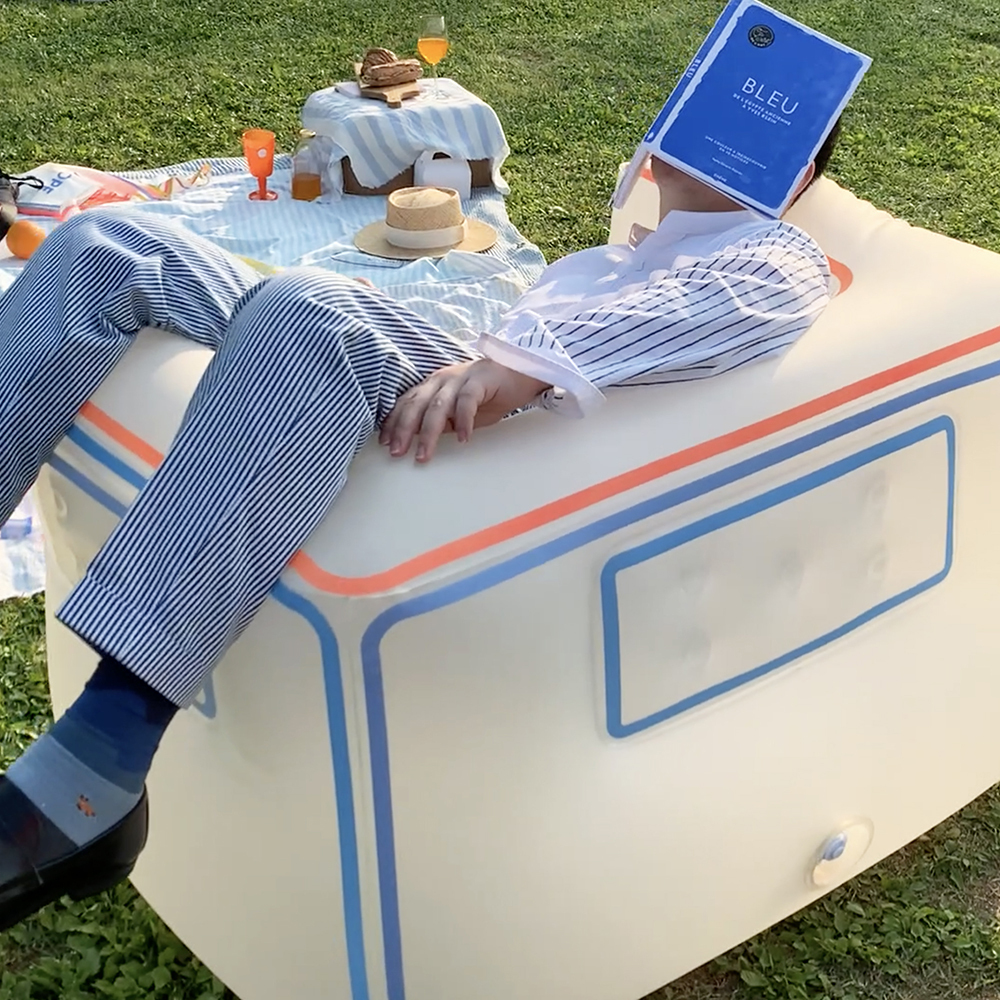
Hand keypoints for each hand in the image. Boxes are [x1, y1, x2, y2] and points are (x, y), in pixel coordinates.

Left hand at [379, 359, 549, 462]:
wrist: (519, 372)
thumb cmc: (488, 393)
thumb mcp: (458, 411)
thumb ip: (439, 421)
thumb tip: (418, 438)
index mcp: (433, 385)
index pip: (406, 403)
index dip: (393, 422)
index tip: (384, 443)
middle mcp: (442, 379)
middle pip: (416, 404)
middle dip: (404, 430)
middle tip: (397, 453)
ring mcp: (460, 378)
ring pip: (438, 406)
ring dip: (428, 433)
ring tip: (424, 454)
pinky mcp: (481, 380)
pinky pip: (468, 401)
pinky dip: (463, 421)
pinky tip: (462, 438)